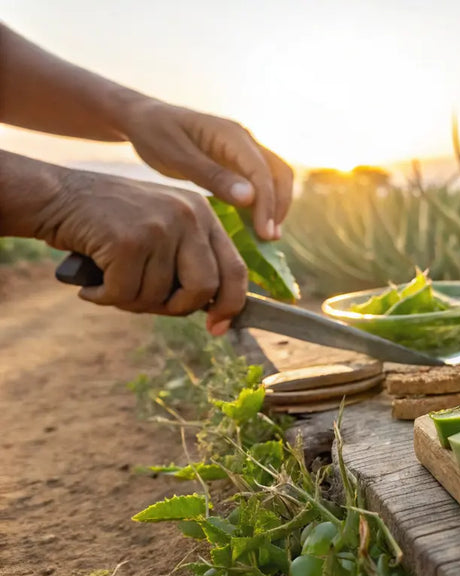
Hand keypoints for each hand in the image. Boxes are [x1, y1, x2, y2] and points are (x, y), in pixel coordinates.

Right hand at [36, 170, 247, 334]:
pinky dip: (103, 298)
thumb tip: (215, 312)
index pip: (236, 269)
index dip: (230, 305)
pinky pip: (125, 293)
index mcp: (202, 213)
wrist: (55, 195)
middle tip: (143, 303)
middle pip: (205, 288)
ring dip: (130, 302)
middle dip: (176, 308)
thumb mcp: (161, 227)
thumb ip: (189, 259)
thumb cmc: (107, 222)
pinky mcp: (128, 240)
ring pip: (160, 295)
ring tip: (108, 284)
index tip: (217, 327)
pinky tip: (90, 287)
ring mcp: (160, 226)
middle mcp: (188, 215)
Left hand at [117, 100, 292, 240]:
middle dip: (278, 206)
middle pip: (279, 173)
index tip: (264, 233)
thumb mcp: (176, 156)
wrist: (142, 118)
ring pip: (274, 177)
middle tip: (269, 237)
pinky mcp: (237, 160)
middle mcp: (245, 140)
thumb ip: (212, 176)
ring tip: (267, 235)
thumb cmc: (154, 134)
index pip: (262, 172)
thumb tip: (250, 197)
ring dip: (275, 205)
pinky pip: (261, 181)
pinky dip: (263, 202)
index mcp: (232, 135)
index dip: (268, 204)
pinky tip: (255, 223)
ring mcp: (244, 149)